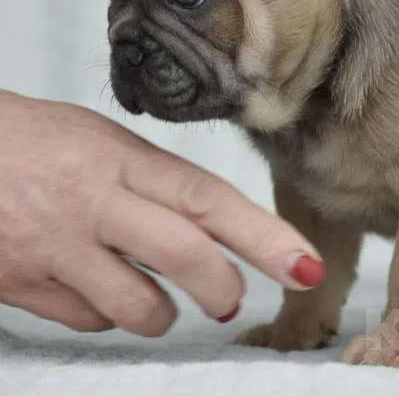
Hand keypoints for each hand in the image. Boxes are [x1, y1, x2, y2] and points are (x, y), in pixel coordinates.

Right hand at [0, 90, 324, 335]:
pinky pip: (91, 320)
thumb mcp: (103, 142)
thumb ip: (159, 182)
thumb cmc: (34, 144)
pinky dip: (109, 315)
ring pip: (140, 307)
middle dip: (224, 287)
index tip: (304, 264)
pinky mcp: (23, 286)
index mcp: (121, 160)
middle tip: (230, 298)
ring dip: (165, 314)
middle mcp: (92, 203)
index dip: (264, 235)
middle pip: (185, 256)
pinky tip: (101, 289)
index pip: (208, 199)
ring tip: (162, 299)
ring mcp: (56, 249)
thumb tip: (215, 229)